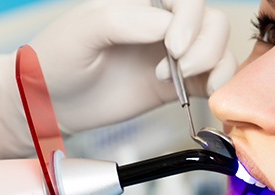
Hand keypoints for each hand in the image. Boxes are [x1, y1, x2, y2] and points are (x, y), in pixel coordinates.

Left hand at [30, 0, 235, 132]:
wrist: (53, 104)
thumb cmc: (59, 61)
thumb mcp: (84, 31)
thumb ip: (125, 22)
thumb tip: (168, 28)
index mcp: (142, 3)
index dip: (189, 21)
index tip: (172, 48)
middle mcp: (165, 25)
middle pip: (213, 22)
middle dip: (204, 46)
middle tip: (178, 68)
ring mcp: (176, 55)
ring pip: (220, 48)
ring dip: (214, 65)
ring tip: (182, 81)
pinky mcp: (181, 84)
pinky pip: (216, 78)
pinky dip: (221, 85)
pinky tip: (206, 94)